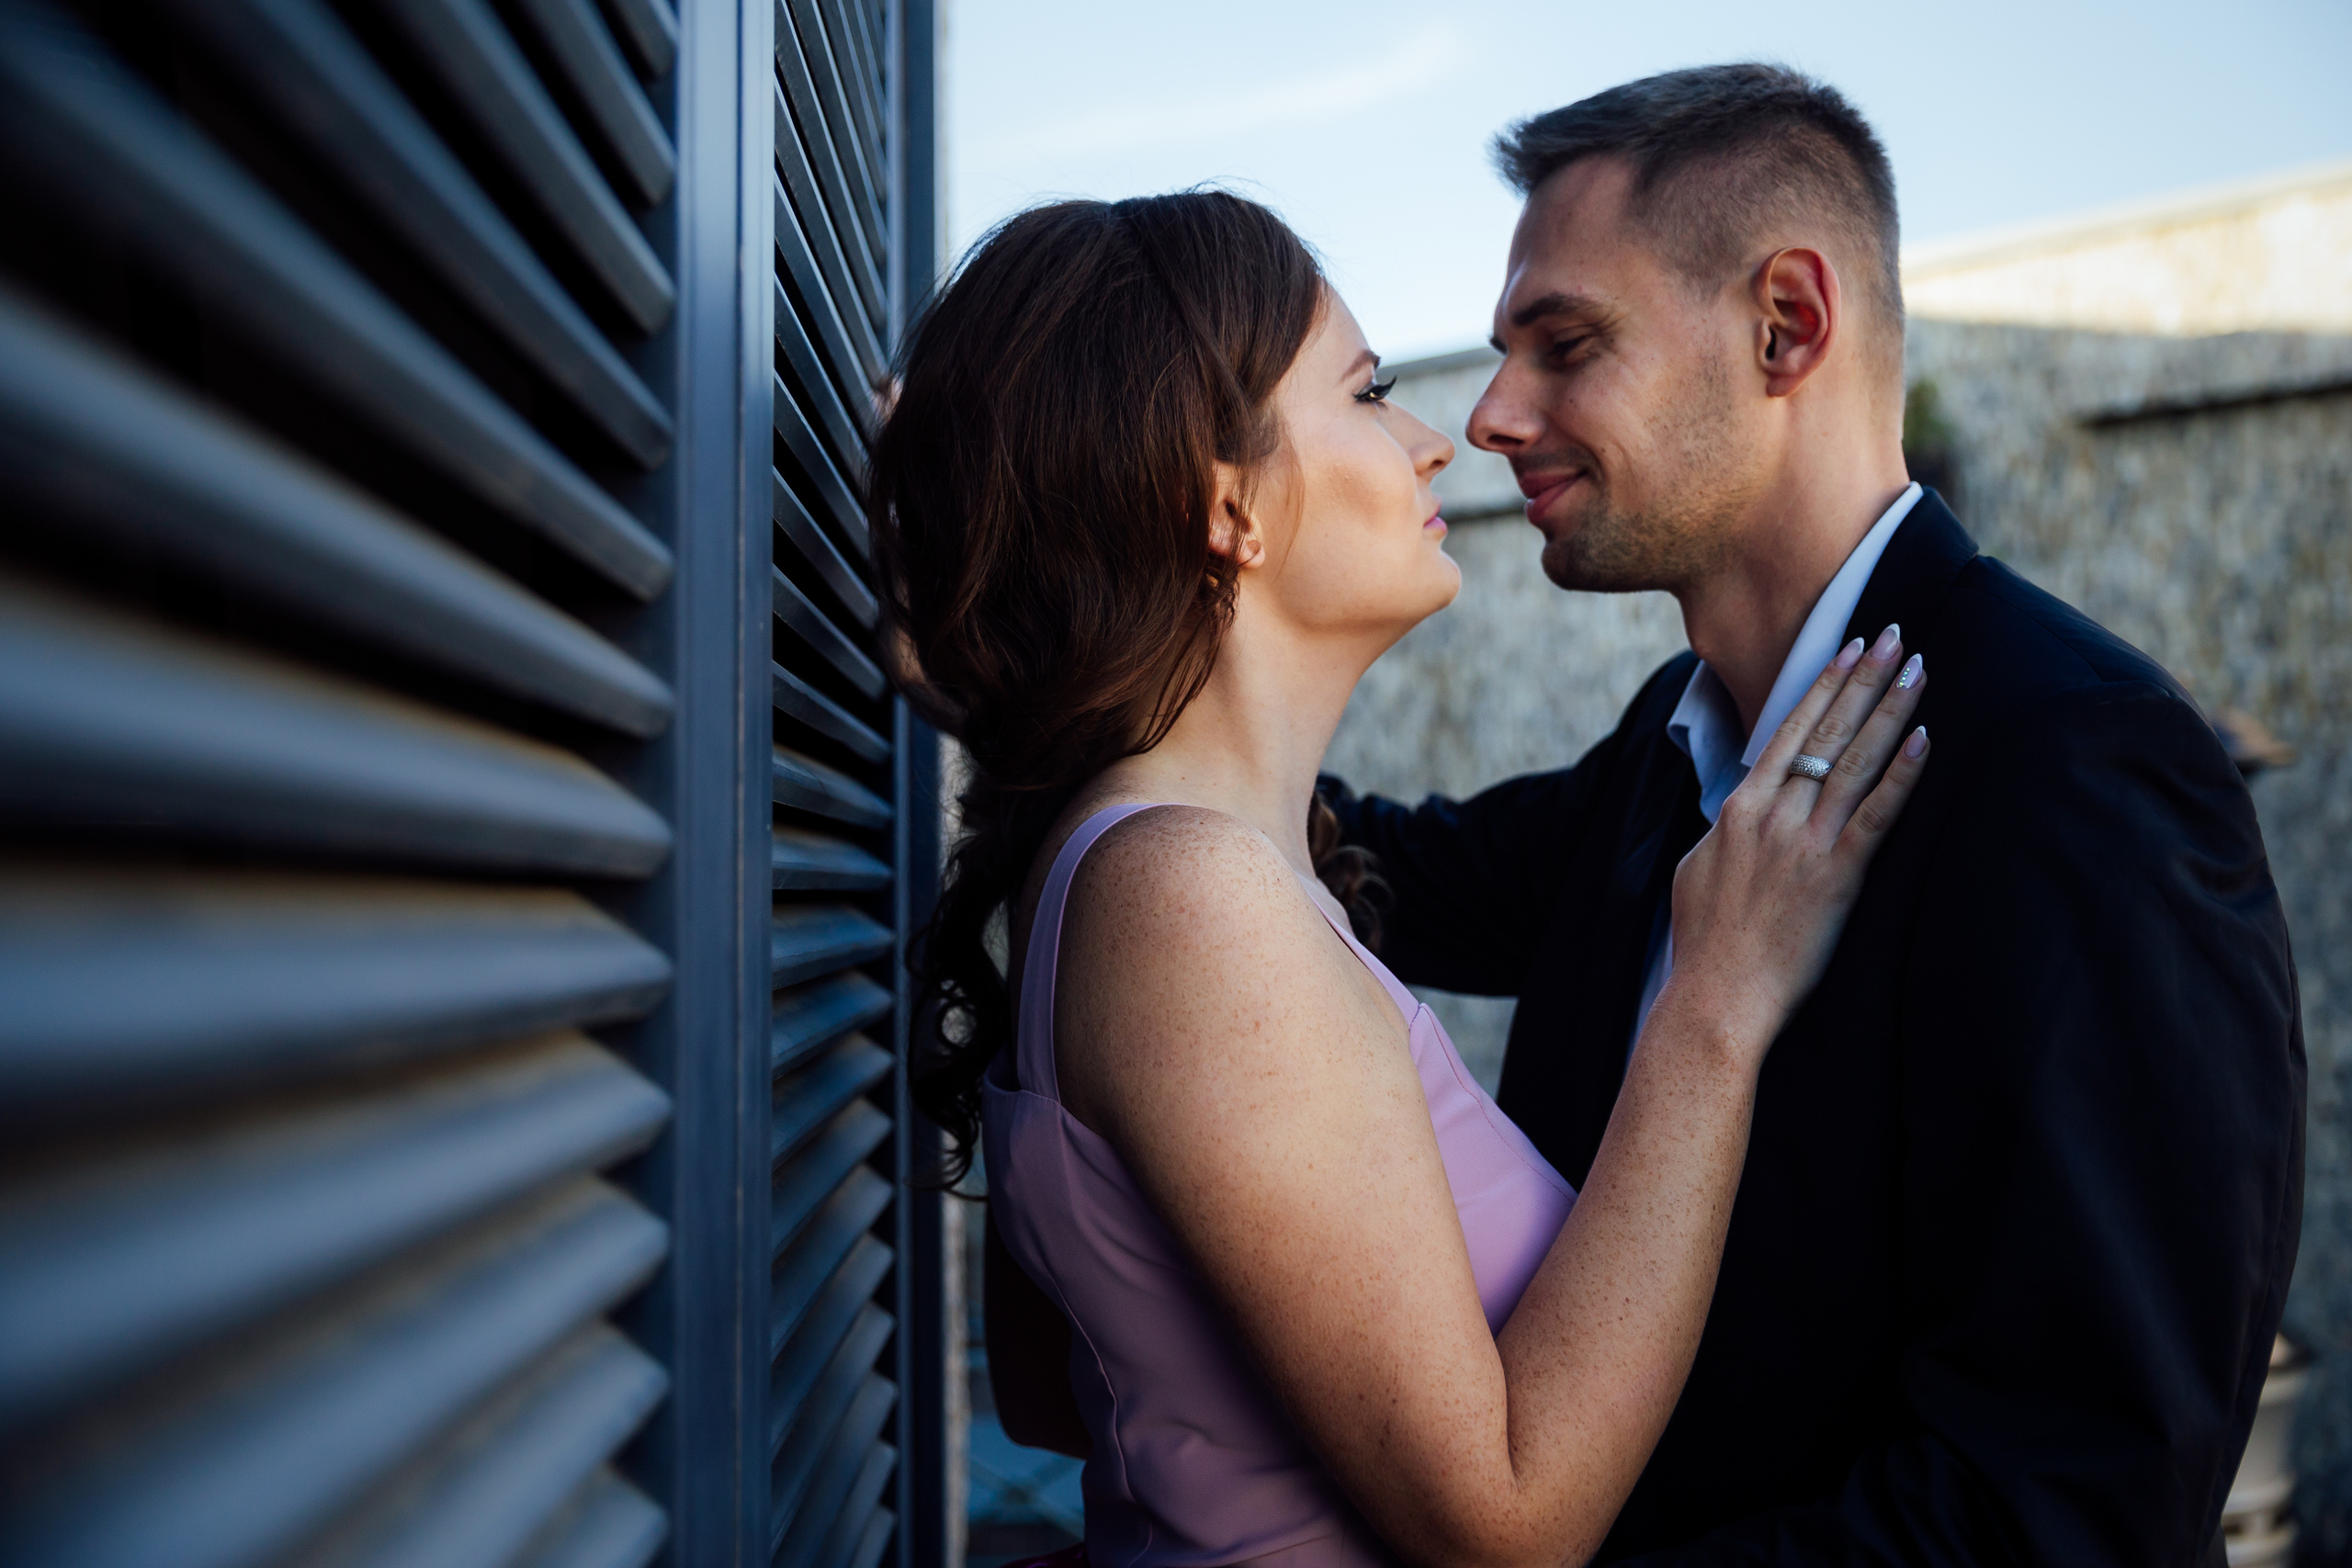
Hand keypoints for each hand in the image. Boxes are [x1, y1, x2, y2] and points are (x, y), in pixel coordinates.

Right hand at [1660, 627, 1929, 1061]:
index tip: (1849, 648)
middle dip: (1864, 678)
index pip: (1787, 731)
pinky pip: (1877, 817)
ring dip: (1890, 709)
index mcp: (1737, 809)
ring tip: (1919, 669)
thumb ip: (1723, 833)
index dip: (1823, 686)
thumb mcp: (1697, 871)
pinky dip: (1902, 776)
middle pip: (1826, 732)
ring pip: (1856, 761)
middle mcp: (1772, 815)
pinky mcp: (1836, 878)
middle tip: (1897, 635)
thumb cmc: (1703, 944)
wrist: (1713, 998)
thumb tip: (1736, 811)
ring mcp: (1805, 844)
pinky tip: (1926, 741)